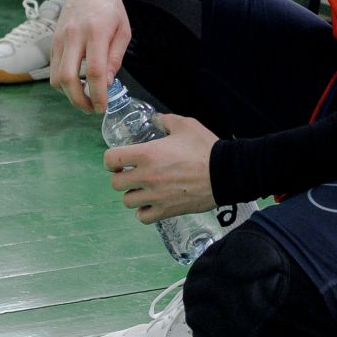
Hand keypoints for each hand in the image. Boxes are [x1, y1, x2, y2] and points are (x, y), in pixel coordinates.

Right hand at [50, 0, 130, 111]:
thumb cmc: (112, 10)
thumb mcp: (123, 31)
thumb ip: (115, 58)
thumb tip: (106, 83)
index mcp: (97, 32)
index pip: (94, 70)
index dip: (97, 93)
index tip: (102, 107)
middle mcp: (74, 35)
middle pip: (68, 77)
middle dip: (78, 100)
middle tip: (92, 109)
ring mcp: (60, 38)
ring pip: (56, 77)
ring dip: (69, 94)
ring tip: (86, 98)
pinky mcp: (53, 41)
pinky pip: (53, 69)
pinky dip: (63, 82)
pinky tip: (77, 84)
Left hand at [104, 114, 218, 221]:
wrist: (225, 172)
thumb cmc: (204, 147)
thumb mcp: (186, 125)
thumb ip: (166, 120)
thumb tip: (156, 119)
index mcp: (147, 154)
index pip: (111, 160)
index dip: (112, 160)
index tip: (120, 160)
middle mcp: (146, 176)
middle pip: (116, 184)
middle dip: (122, 178)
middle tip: (133, 174)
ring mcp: (155, 196)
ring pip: (127, 201)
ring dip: (133, 194)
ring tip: (145, 189)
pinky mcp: (166, 211)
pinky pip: (142, 217)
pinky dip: (144, 211)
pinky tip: (153, 203)